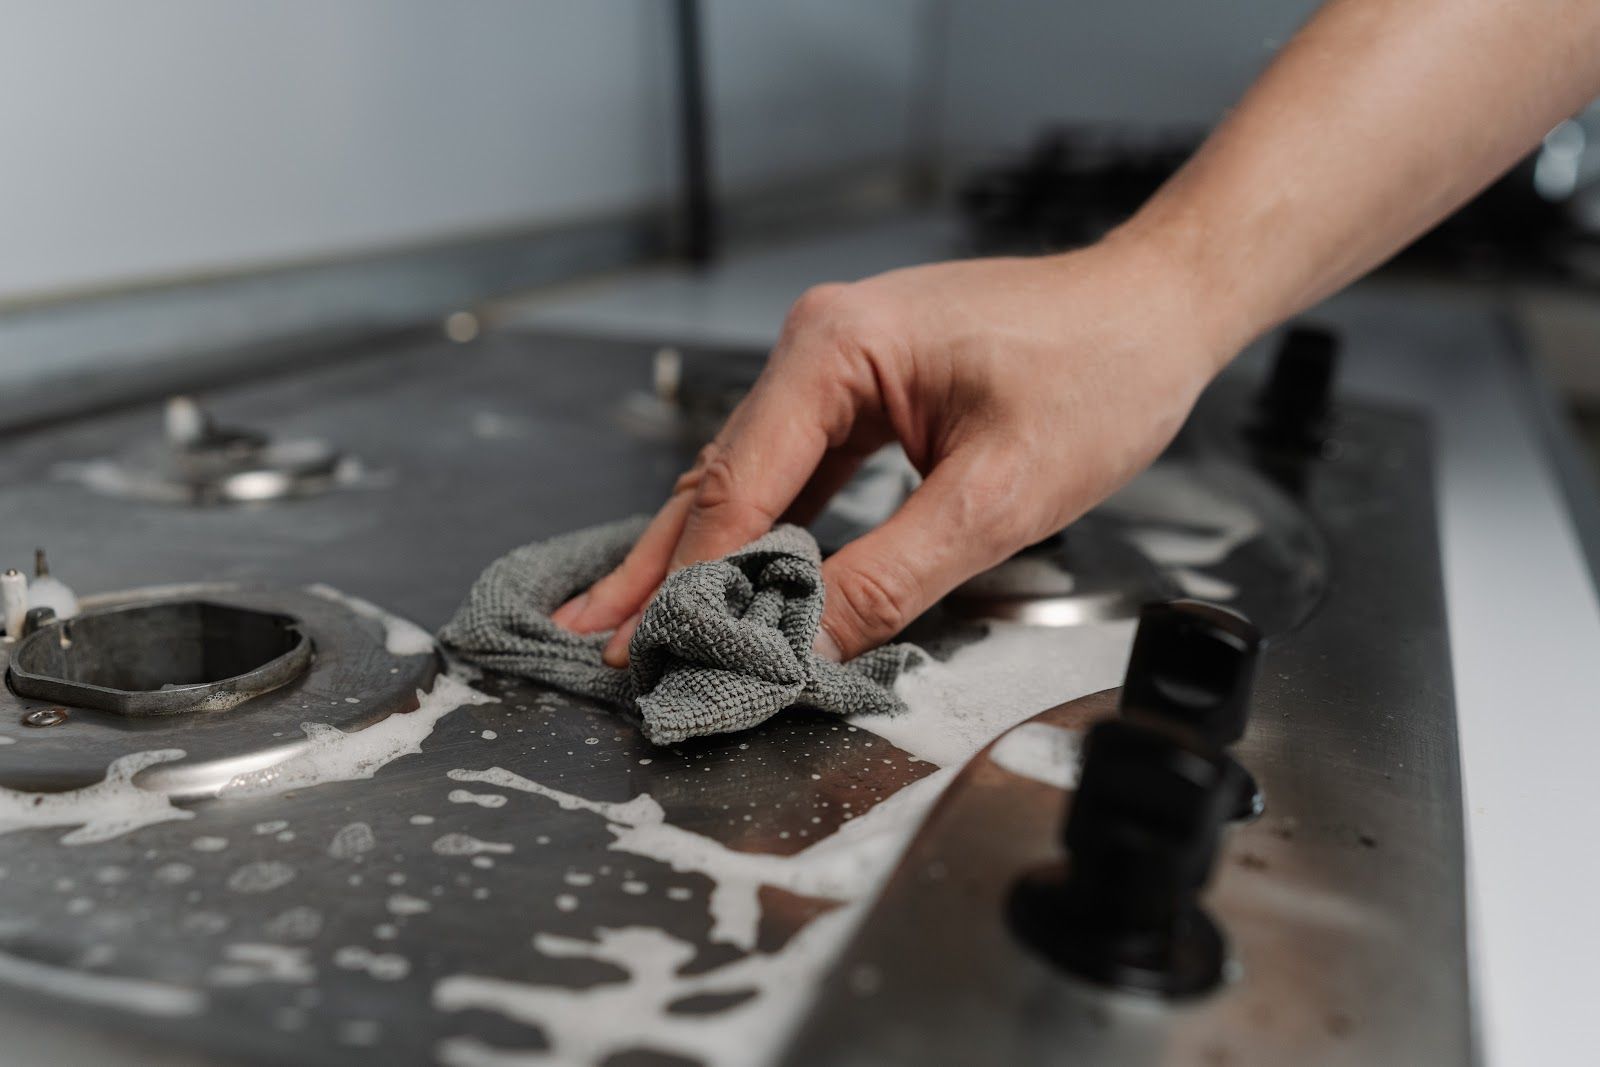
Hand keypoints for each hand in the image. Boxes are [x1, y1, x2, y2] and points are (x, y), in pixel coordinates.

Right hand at [553, 232, 1232, 664]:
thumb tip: (803, 650)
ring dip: (697, 556)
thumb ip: (890, 576)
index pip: (738, 489)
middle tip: (588, 639)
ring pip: (748, 479)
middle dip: (659, 570)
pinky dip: (761, 532)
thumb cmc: (1101, 372)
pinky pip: (795, 473)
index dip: (693, 586)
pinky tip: (723, 575)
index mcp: (834, 350)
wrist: (1159, 309)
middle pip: (718, 481)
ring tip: (628, 619)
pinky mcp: (864, 392)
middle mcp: (817, 347)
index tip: (654, 657)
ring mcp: (837, 367)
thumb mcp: (999, 496)